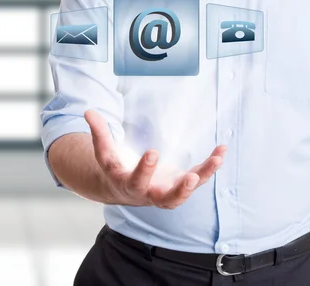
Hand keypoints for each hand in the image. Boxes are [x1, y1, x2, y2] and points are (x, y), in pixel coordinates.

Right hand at [84, 110, 225, 208]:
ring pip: (186, 192)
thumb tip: (88, 111)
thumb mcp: (105, 152)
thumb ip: (99, 133)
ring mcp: (166, 192)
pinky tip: (221, 151)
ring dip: (202, 177)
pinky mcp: (180, 185)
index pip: (134, 179)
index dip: (144, 169)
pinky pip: (197, 178)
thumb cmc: (117, 167)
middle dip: (179, 189)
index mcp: (128, 184)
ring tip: (216, 160)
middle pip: (164, 198)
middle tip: (190, 178)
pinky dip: (210, 167)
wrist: (126, 189)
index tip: (153, 152)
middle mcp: (149, 193)